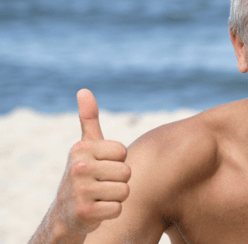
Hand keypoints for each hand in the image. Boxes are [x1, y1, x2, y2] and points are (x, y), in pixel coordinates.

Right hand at [54, 89, 130, 233]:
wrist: (65, 212)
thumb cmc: (83, 174)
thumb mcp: (85, 146)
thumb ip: (89, 119)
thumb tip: (84, 90)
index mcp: (82, 148)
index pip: (123, 152)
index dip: (118, 161)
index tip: (102, 166)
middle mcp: (78, 167)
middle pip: (127, 172)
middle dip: (119, 180)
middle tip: (101, 184)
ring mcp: (80, 191)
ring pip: (125, 191)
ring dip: (116, 196)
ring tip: (100, 196)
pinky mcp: (84, 212)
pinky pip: (118, 209)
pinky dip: (111, 211)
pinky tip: (97, 209)